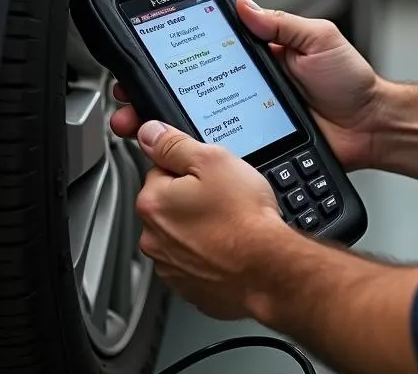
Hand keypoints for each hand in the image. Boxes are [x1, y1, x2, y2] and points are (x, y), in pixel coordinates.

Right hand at [110, 0, 386, 170]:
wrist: (370, 126)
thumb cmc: (351, 81)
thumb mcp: (319, 39)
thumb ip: (282, 23)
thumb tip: (245, 4)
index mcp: (260, 57)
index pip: (209, 52)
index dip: (177, 55)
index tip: (146, 55)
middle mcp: (247, 88)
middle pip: (191, 89)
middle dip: (154, 91)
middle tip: (129, 95)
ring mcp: (247, 119)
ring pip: (197, 122)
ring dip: (163, 122)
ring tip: (136, 122)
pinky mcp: (255, 148)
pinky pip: (219, 149)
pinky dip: (194, 151)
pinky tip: (175, 150)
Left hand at [132, 120, 286, 320]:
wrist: (266, 269)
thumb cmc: (243, 218)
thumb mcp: (214, 161)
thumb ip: (176, 144)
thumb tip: (151, 133)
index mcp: (152, 202)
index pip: (161, 168)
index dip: (191, 166)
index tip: (212, 173)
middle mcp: (152, 236)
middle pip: (171, 201)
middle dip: (194, 196)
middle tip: (226, 195)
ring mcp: (169, 265)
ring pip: (183, 230)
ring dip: (201, 224)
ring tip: (231, 220)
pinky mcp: (188, 285)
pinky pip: (195, 257)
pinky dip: (209, 250)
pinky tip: (231, 242)